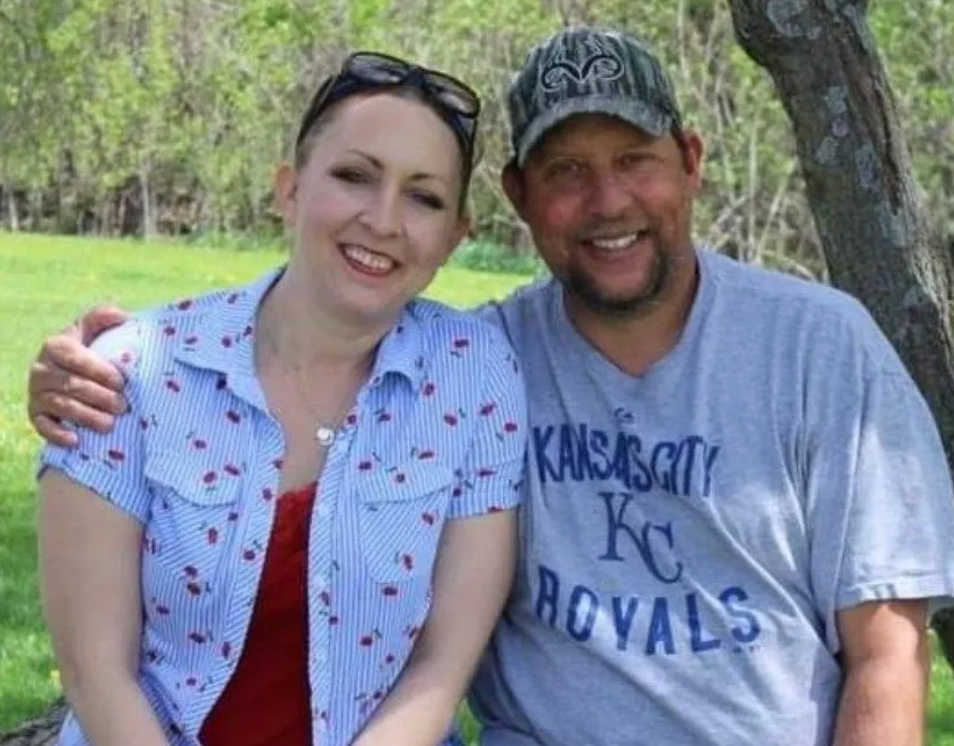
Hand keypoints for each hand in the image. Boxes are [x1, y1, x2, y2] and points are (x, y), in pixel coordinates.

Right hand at [28, 306, 129, 446]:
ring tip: (111, 424)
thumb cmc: (88, 351)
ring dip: (87, 416)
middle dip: (100, 397)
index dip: (98, 370)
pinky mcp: (35, 415)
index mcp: (55, 346)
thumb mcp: (92, 331)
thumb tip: (121, 315)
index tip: (121, 382)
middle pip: (71, 385)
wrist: (68, 376)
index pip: (75, 358)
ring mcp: (36, 393)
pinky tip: (76, 440)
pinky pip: (43, 426)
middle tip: (123, 406)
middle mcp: (41, 369)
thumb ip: (102, 318)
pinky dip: (58, 434)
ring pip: (62, 406)